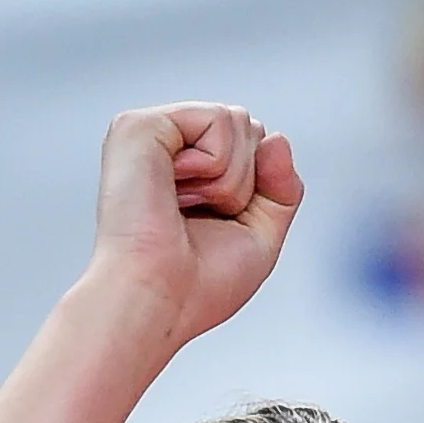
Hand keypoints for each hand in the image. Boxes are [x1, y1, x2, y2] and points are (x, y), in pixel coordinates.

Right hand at [86, 103, 302, 349]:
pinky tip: (176, 190)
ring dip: (229, 180)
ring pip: (239, 121)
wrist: (157, 302)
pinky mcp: (140, 125)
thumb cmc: (196, 287)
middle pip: (250, 129)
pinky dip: (214, 165)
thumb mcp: (261, 238)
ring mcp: (153, 131)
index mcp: (189, 169)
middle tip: (198, 219)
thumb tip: (277, 137)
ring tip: (184, 207)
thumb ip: (283, 187)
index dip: (255, 190)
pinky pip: (219, 119)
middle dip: (243, 183)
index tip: (218, 227)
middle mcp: (170, 146)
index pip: (253, 147)